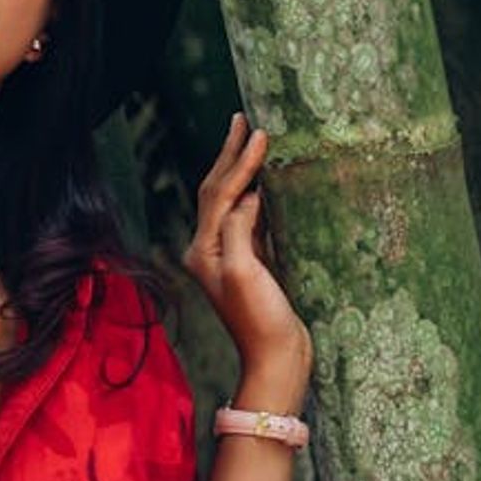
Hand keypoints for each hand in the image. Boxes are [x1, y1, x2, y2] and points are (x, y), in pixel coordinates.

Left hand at [184, 113, 311, 411]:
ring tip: (251, 139)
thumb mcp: (246, 272)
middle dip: (230, 154)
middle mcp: (209, 249)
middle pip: (216, 190)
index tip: (259, 130)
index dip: (239, 161)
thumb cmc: (261, 320)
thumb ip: (240, 229)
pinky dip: (255, 193)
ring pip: (230, 201)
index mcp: (203, 249)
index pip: (220, 192)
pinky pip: (247, 217)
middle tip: (243, 119)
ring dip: (240, 169)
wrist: (277, 361)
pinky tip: (265, 181)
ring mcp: (228, 256)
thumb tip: (248, 197)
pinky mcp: (250, 263)